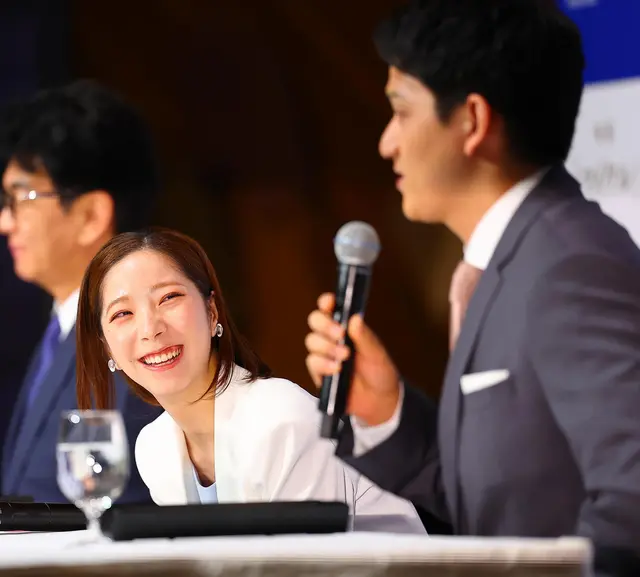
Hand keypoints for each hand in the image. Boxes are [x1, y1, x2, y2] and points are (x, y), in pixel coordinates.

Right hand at [305, 293, 400, 425]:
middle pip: (315, 321)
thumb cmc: (379, 372)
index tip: (330, 302)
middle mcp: (332, 337)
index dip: (326, 302)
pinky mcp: (319, 373)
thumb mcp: (377, 353)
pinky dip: (324, 364)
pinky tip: (337, 369)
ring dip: (327, 347)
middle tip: (339, 333)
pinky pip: (312, 362)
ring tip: (345, 357)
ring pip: (311, 341)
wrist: (379, 401)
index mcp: (346, 327)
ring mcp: (324, 354)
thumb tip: (355, 319)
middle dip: (324, 325)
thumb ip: (365, 337)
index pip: (330, 308)